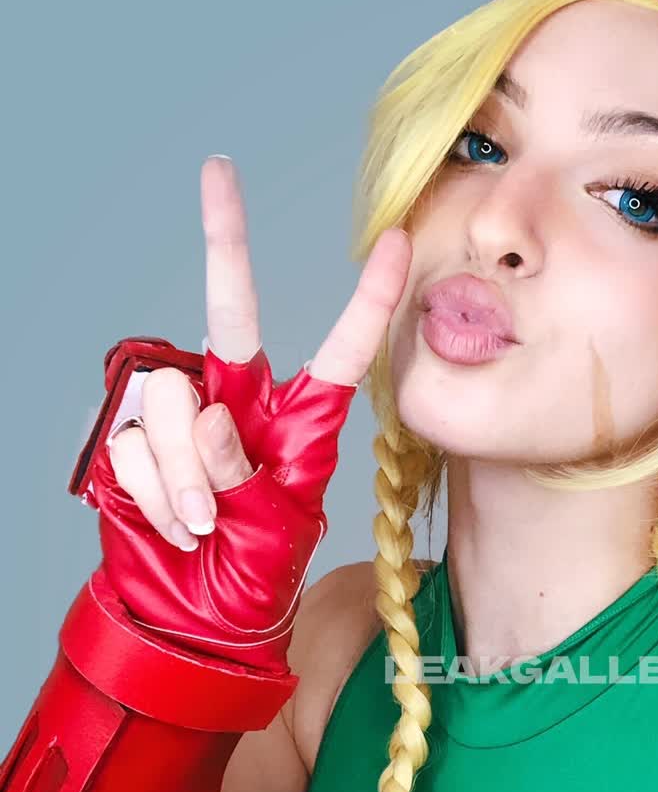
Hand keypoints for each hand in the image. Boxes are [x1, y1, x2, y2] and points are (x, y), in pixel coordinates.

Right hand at [86, 155, 410, 672]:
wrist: (191, 618)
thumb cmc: (249, 575)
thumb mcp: (273, 528)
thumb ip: (243, 471)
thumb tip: (202, 418)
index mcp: (295, 421)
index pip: (337, 351)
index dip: (367, 302)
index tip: (398, 243)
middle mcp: (236, 400)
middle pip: (228, 311)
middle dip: (224, 238)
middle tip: (217, 173)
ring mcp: (178, 414)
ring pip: (175, 399)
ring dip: (186, 475)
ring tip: (203, 521)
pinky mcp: (125, 433)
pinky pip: (133, 442)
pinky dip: (153, 493)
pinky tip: (170, 522)